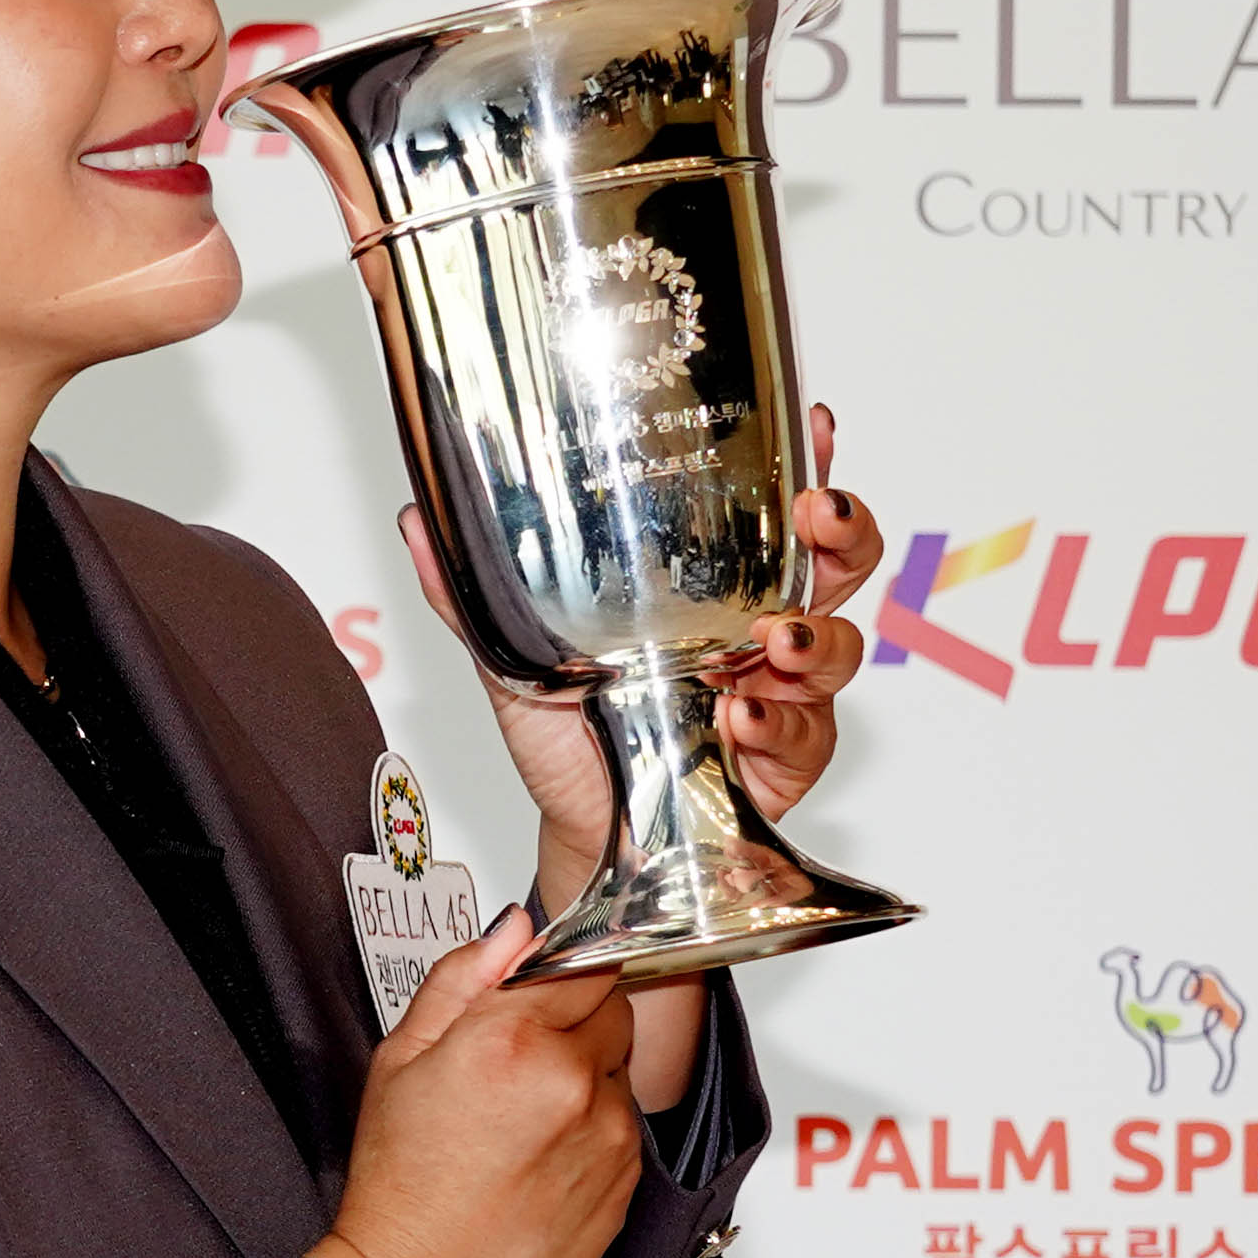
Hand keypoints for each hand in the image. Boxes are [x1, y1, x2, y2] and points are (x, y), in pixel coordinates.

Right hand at [310, 907, 645, 1257]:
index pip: (584, 963)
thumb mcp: (400, 1060)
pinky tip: (541, 1161)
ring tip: (524, 1123)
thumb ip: (462, 980)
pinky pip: (626, 1130)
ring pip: (620, 1072)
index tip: (539, 991)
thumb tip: (516, 929)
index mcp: (513, 1039)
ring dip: (585, 1079)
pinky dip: (595, 1133)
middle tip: (518, 1061)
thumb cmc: (399, 1186)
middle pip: (614, 1011)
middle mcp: (572, 1082)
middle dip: (575, 1022)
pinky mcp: (626, 1184)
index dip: (560, 975)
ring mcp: (608, 1136)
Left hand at [398, 403, 885, 882]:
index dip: (800, 462)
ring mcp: (781, 693)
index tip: (807, 422)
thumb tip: (415, 520)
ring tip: (780, 639)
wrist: (583, 834)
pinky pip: (805, 736)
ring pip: (841, 648)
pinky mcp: (786, 759)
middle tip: (816, 515)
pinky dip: (776, 725)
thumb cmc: (565, 736)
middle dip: (842, 531)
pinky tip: (741, 720)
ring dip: (820, 637)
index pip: (767, 509)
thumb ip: (474, 594)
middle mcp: (758, 627)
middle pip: (837, 562)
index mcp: (708, 585)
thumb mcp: (515, 656)